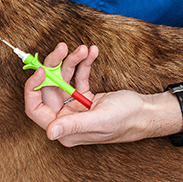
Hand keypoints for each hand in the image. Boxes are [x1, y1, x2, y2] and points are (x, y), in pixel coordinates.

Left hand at [24, 42, 175, 146]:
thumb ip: (74, 125)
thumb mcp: (100, 120)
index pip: (35, 109)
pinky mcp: (85, 97)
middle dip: (56, 66)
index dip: (34, 88)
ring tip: (84, 48)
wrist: (148, 112)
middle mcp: (66, 119)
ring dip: (72, 61)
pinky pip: (78, 76)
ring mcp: (75, 107)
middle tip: (64, 47)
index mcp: (64, 129)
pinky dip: (83, 63)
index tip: (42, 69)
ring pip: (64, 79)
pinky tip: (92, 52)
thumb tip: (50, 134)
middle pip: (49, 88)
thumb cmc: (127, 120)